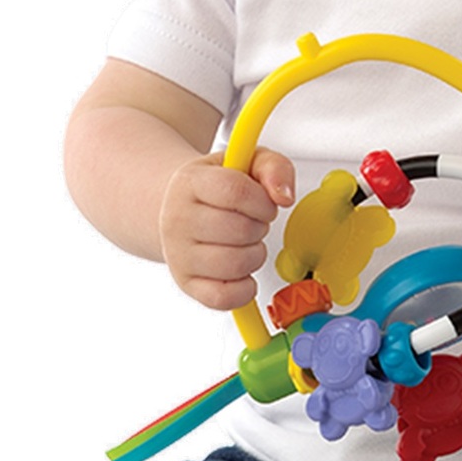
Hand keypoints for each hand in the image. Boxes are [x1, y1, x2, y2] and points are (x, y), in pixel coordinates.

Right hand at [159, 148, 295, 309]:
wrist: (177, 206)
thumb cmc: (215, 186)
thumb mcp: (246, 163)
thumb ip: (274, 168)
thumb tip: (284, 195)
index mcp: (190, 182)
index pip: (235, 191)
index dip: (262, 201)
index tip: (264, 204)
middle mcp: (177, 219)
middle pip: (239, 230)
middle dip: (259, 227)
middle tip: (252, 222)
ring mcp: (179, 254)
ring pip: (235, 264)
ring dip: (254, 255)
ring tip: (245, 244)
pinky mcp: (186, 284)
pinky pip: (224, 297)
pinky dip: (244, 287)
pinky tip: (241, 270)